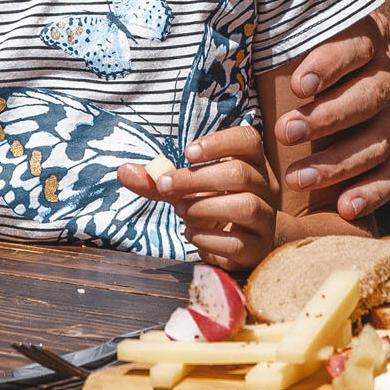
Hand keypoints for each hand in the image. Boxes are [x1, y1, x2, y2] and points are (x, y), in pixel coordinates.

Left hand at [124, 125, 279, 272]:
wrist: (249, 244)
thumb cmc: (216, 207)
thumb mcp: (188, 190)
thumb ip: (160, 181)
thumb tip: (123, 171)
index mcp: (251, 164)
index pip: (248, 140)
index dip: (220, 142)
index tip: (187, 152)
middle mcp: (266, 188)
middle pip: (239, 174)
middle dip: (196, 179)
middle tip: (165, 186)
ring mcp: (266, 219)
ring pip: (245, 206)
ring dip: (203, 207)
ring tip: (179, 211)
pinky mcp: (258, 249)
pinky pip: (237, 243)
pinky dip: (208, 238)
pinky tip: (191, 233)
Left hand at [274, 23, 389, 220]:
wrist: (345, 70)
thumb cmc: (304, 53)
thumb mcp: (294, 34)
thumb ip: (274, 26)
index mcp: (366, 41)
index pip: (356, 47)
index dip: (330, 64)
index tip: (299, 83)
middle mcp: (386, 78)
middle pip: (369, 96)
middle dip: (328, 116)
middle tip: (285, 132)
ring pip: (379, 140)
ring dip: (339, 162)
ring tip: (298, 179)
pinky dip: (371, 192)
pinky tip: (344, 206)